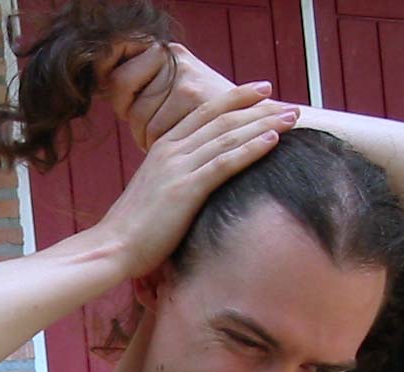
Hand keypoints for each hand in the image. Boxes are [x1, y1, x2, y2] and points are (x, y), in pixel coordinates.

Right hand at [95, 82, 297, 278]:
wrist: (111, 248)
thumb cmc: (132, 229)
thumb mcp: (152, 192)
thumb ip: (173, 177)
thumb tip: (194, 178)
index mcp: (162, 149)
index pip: (204, 113)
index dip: (236, 99)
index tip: (263, 92)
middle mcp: (171, 152)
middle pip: (221, 119)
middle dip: (259, 108)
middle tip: (289, 104)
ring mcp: (177, 169)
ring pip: (227, 136)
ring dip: (264, 124)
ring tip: (292, 117)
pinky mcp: (185, 190)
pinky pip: (224, 163)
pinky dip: (250, 149)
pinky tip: (273, 141)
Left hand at [104, 42, 237, 151]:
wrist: (255, 123)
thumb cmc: (203, 118)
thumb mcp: (174, 92)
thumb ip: (145, 88)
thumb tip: (102, 85)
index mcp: (165, 53)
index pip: (116, 77)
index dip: (120, 101)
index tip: (134, 114)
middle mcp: (173, 58)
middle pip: (123, 98)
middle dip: (134, 124)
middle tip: (152, 134)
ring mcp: (183, 75)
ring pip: (139, 118)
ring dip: (147, 139)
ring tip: (170, 142)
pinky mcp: (193, 95)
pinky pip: (156, 131)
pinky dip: (162, 146)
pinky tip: (179, 148)